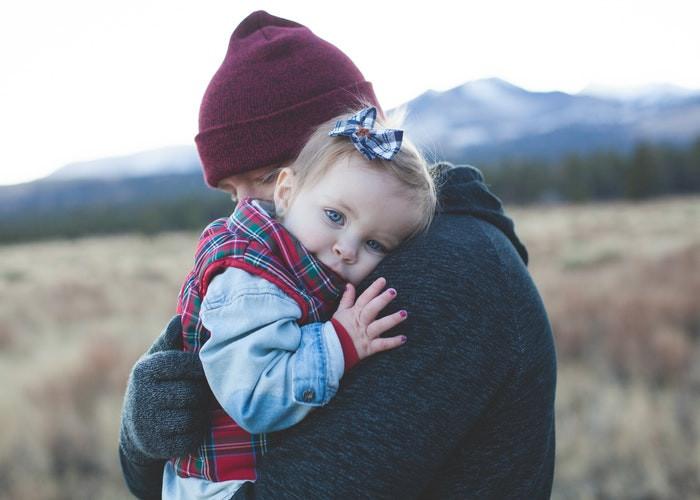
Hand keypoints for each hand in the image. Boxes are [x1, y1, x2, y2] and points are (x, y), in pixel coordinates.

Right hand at [119, 315, 210, 463]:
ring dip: (201, 413)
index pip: (188, 365)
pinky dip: (196, 433)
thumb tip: (180, 318)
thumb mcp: (157, 359)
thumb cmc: (155, 384)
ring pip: (194, 416)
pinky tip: (189, 426)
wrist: (135, 428)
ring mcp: (148, 424)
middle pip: (194, 392)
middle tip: (201, 392)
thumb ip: (170, 340)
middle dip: (202, 393)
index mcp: (145, 369)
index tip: (202, 371)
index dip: (201, 369)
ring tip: (195, 408)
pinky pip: (191, 438)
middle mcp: (143, 396)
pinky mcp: (156, 446)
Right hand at [332, 277, 407, 360]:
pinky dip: (393, 342)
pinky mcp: (369, 348)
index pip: (364, 298)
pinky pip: (382, 345)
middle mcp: (361, 323)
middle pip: (372, 310)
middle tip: (393, 291)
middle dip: (382, 300)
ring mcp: (365, 335)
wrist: (331, 350)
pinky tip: (404, 338)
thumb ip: (346, 299)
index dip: (373, 289)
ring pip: (379, 326)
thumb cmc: (336, 330)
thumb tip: (349, 285)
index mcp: (354, 313)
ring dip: (392, 320)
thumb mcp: (339, 312)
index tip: (383, 280)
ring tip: (404, 313)